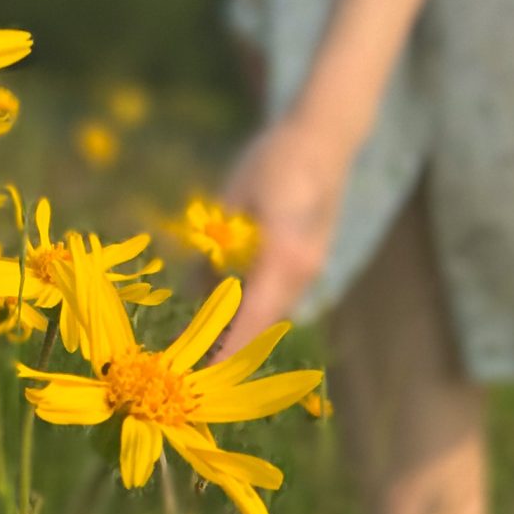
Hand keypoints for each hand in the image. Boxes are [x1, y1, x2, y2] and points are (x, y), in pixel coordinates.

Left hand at [211, 119, 350, 356]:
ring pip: (270, 313)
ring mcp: (312, 269)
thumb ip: (215, 249)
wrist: (323, 138)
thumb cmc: (272, 160)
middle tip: (190, 365)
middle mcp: (303, 272)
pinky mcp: (311, 263)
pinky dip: (252, 308)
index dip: (226, 351)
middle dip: (229, 348)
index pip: (251, 319)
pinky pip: (278, 296)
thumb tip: (194, 291)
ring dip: (240, 330)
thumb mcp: (231, 200)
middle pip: (262, 325)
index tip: (202, 376)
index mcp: (283, 257)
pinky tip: (224, 307)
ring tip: (202, 343)